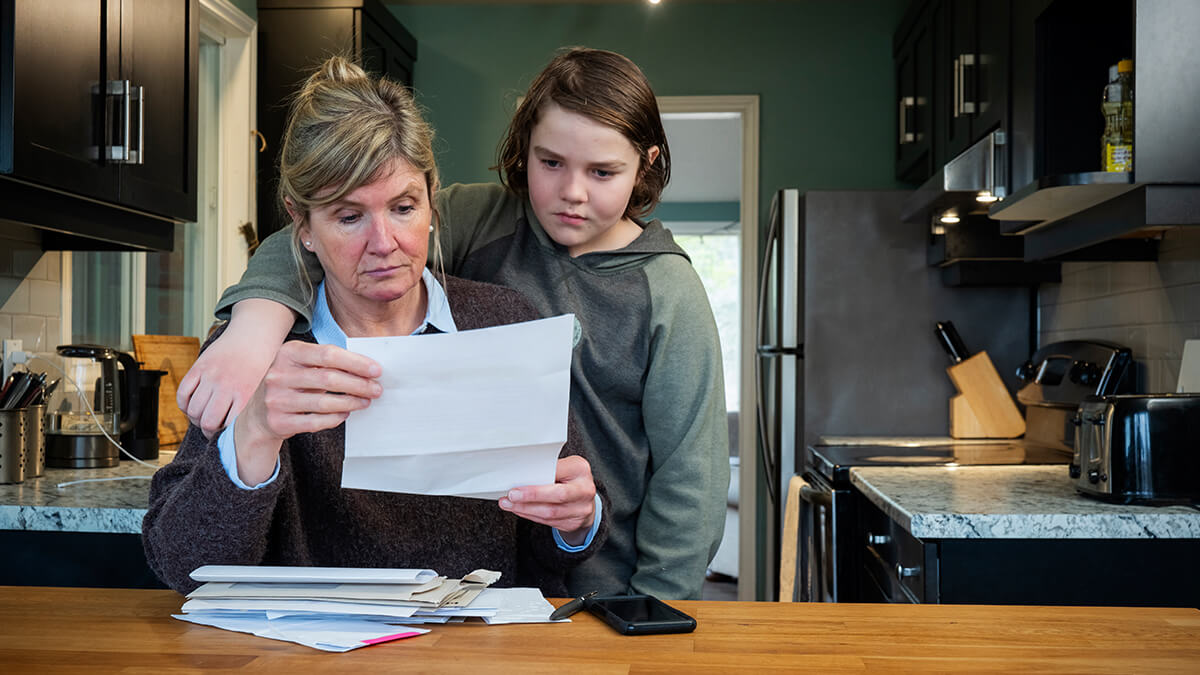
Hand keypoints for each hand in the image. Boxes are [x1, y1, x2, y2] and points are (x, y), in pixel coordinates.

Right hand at [178, 299, 295, 437]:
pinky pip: (183, 394)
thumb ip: (253, 407)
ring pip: (193, 409)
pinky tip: (192, 406)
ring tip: (202, 419)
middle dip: (208, 430)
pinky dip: (184, 405)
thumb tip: (246, 432)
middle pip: (206, 421)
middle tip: (212, 430)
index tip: (223, 437)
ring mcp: (211, 375)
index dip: (223, 435)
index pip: (227, 425)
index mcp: (245, 392)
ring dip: (195, 418)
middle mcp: (226, 384)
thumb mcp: (264, 387)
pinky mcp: (199, 367)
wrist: (254, 333)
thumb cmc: (263, 362)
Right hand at [242, 341, 381, 439]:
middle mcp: (278, 374)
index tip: (376, 370)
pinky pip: (315, 421)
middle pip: (328, 378)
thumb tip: (366, 369)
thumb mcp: (299, 364)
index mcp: (287, 353)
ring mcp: (276, 399)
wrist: (255, 413)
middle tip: (376, 389)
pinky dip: (335, 418)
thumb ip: (326, 363)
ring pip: (324, 402)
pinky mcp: (278, 421)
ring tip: (366, 401)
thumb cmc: (288, 383)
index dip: (355, 362)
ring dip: (351, 402)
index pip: (328, 354)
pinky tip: (346, 413)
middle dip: (358, 384)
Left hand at [499, 455, 596, 545]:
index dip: (539, 478)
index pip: (558, 472)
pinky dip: (531, 515)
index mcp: (580, 470)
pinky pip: (548, 522)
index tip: (517, 484)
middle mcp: (584, 490)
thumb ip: (548, 469)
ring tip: (509, 504)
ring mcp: (581, 509)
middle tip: (511, 496)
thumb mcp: (564, 466)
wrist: (585, 499)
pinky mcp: (573, 523)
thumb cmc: (571, 479)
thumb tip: (521, 475)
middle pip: (557, 495)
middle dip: (531, 497)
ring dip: (525, 509)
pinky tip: (520, 510)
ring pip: (550, 513)